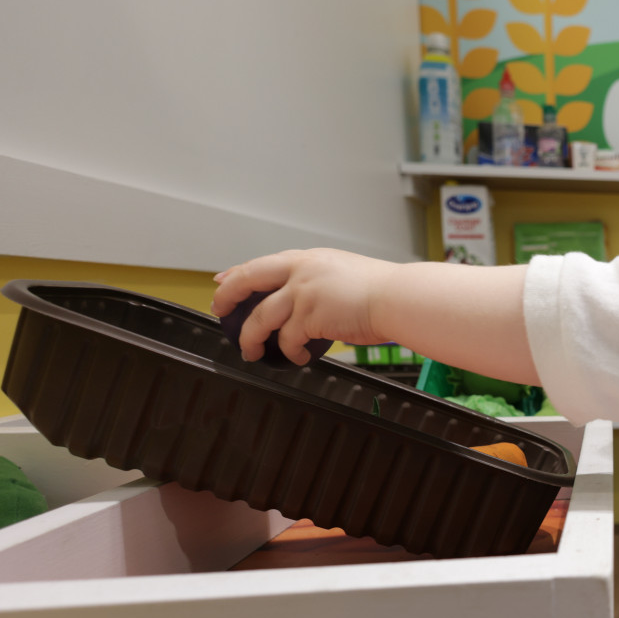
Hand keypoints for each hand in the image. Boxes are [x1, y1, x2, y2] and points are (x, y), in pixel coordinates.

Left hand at [211, 249, 398, 364]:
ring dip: (251, 339)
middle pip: (248, 280)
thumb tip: (305, 303)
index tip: (223, 281)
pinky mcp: (309, 316)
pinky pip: (288, 340)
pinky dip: (290, 352)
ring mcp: (303, 293)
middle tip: (220, 312)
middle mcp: (301, 271)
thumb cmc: (382, 291)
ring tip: (252, 352)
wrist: (398, 298)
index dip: (238, 273)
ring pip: (260, 318)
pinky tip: (299, 357)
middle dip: (227, 297)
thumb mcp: (343, 274)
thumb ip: (318, 283)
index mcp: (308, 259)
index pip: (263, 264)